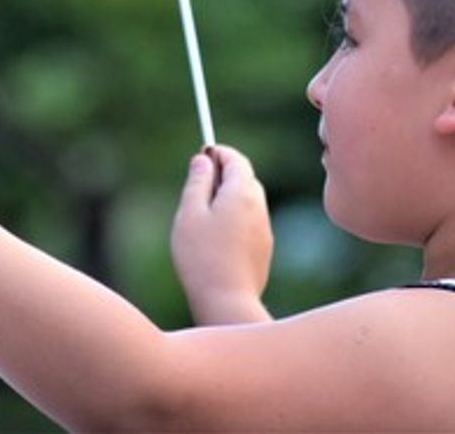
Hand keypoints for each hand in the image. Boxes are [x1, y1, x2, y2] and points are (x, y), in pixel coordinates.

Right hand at [170, 145, 272, 324]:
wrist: (227, 302)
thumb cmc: (202, 256)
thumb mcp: (190, 213)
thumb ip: (197, 182)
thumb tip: (203, 160)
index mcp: (243, 193)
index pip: (235, 159)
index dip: (218, 153)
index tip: (201, 156)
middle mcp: (259, 208)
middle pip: (244, 179)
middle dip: (222, 176)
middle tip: (196, 188)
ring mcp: (264, 230)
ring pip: (247, 203)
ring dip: (228, 200)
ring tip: (202, 219)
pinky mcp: (263, 250)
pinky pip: (249, 224)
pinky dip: (234, 221)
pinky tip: (215, 242)